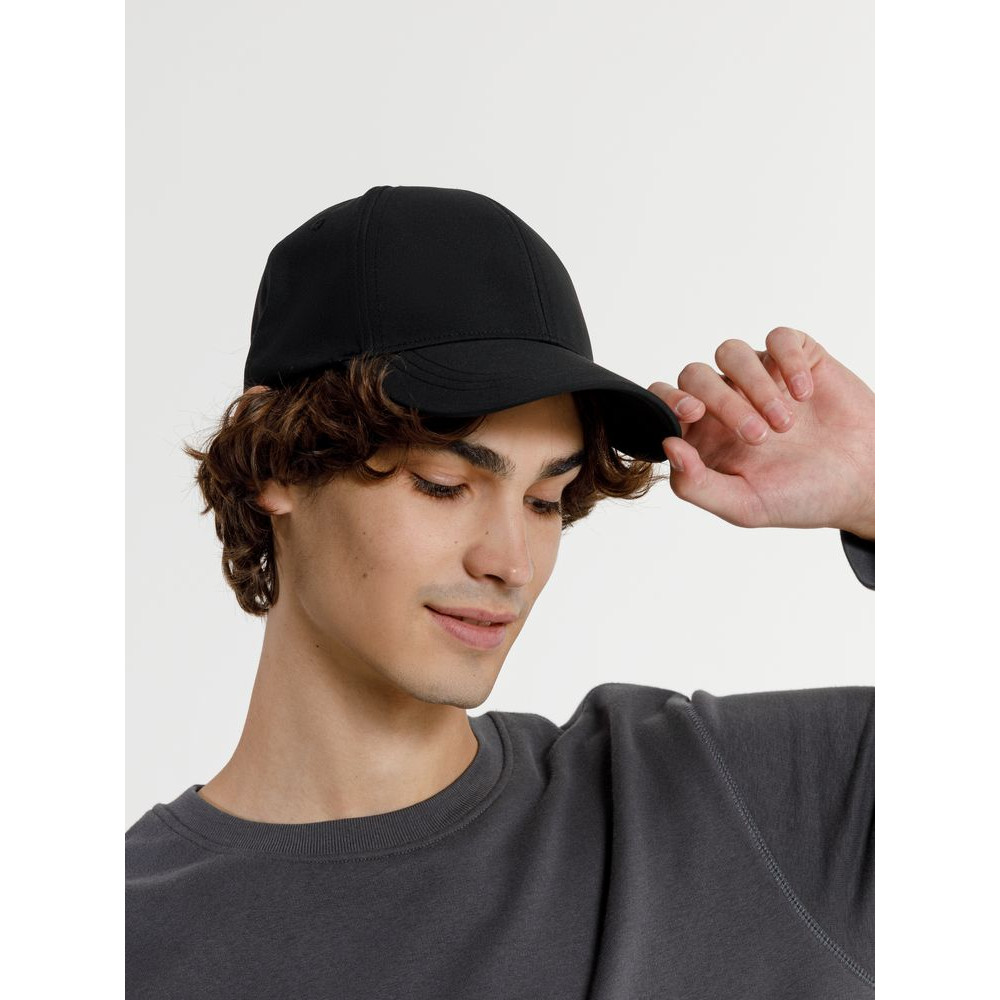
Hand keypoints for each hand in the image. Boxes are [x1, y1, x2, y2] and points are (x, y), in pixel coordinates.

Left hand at [648, 327, 873, 536]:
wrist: (866, 485)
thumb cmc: (801, 497)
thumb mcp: (744, 505)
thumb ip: (696, 485)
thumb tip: (667, 447)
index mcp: (703, 434)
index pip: (664, 402)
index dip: (667, 401)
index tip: (692, 413)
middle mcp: (725, 400)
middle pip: (695, 375)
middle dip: (723, 402)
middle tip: (760, 437)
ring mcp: (761, 377)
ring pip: (730, 352)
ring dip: (755, 385)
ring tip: (785, 423)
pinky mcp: (798, 359)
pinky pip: (780, 339)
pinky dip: (788, 362)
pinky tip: (806, 394)